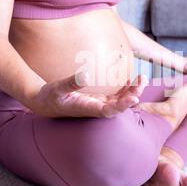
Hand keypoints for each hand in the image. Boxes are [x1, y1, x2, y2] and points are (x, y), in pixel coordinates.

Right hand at [32, 72, 147, 117]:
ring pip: (119, 101)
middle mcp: (95, 109)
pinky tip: (131, 80)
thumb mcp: (58, 88)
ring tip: (142, 78)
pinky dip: (124, 89)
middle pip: (119, 106)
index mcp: (87, 109)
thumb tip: (87, 75)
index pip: (109, 110)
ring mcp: (97, 105)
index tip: (134, 98)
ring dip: (132, 92)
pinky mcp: (97, 100)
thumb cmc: (50, 97)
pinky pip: (115, 97)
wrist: (44, 103)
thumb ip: (72, 83)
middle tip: (142, 81)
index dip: (123, 105)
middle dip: (133, 95)